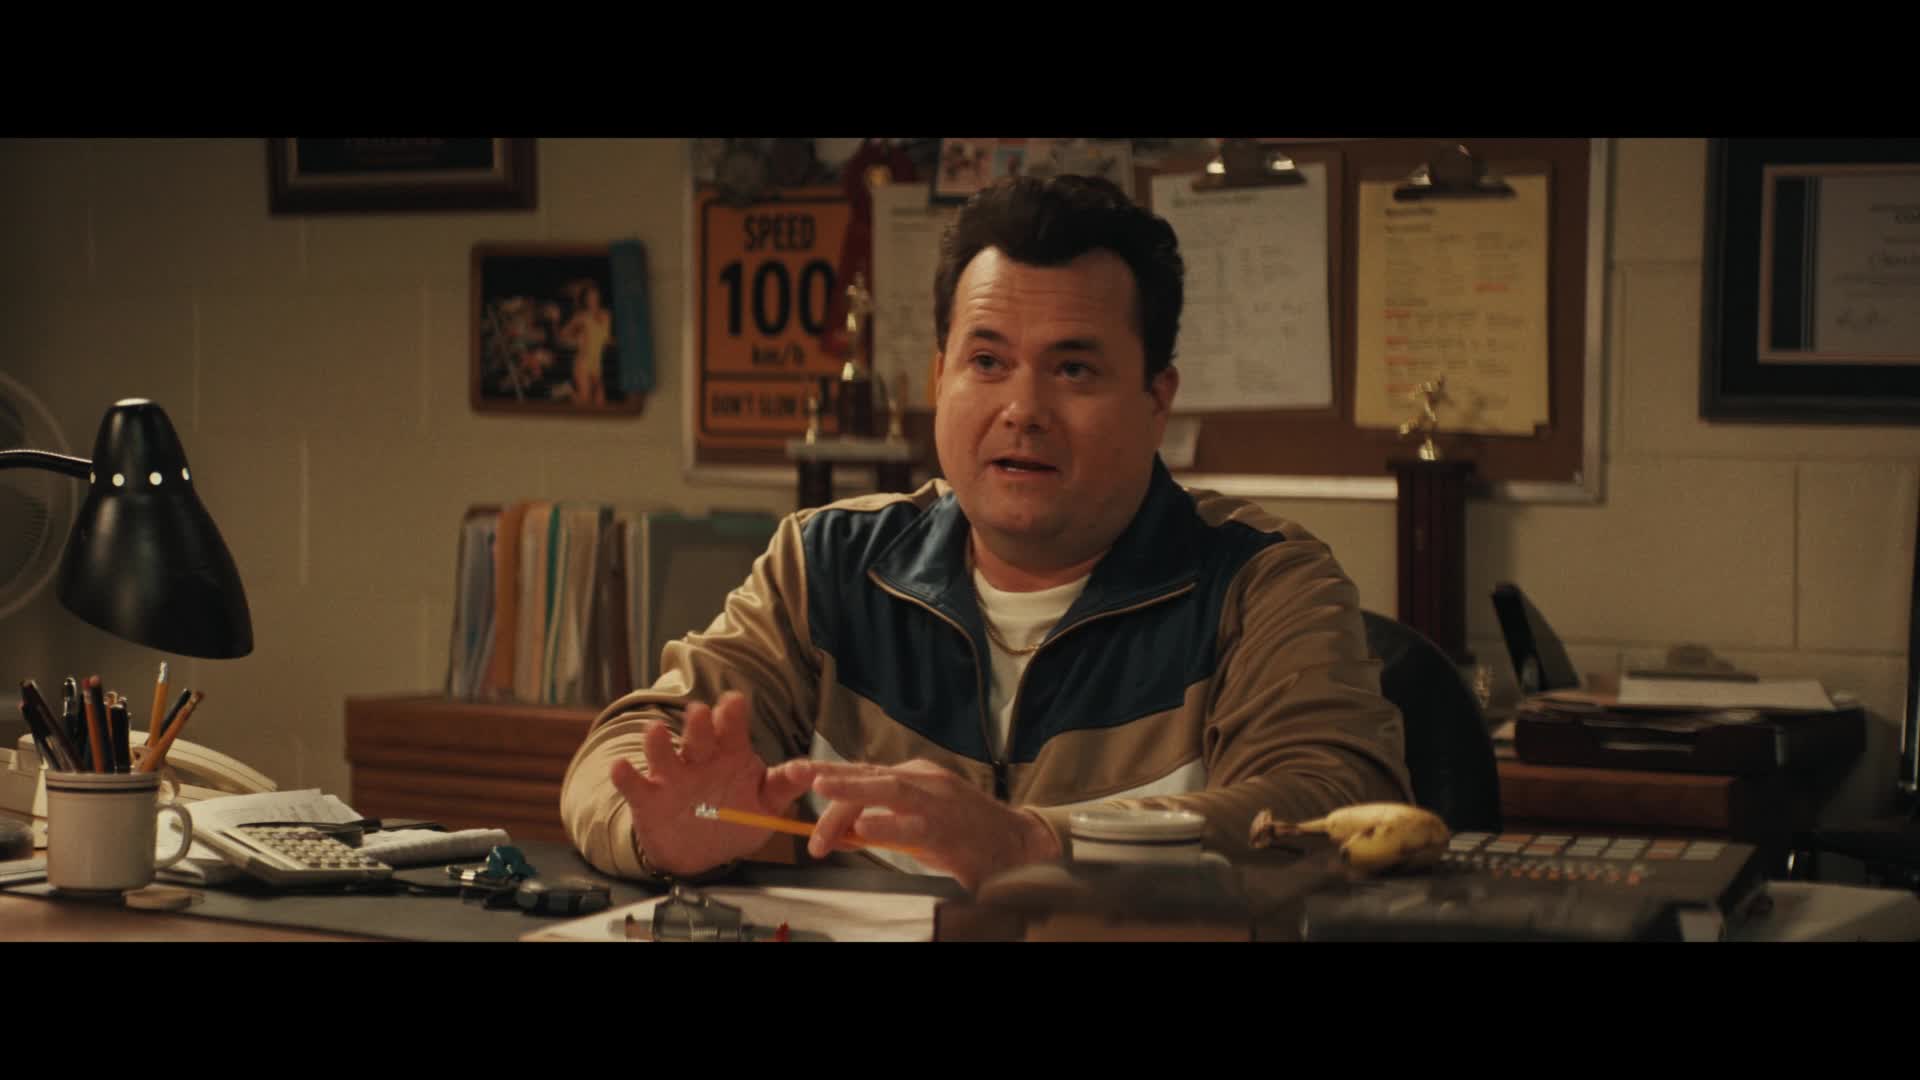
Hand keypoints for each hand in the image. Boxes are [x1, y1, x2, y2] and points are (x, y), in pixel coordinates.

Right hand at [609, 691, 811, 876]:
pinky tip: (621, 768)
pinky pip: (635, 785)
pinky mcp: (648, 799)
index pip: (732, 730)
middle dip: (698, 724)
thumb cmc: (736, 819)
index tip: (733, 703)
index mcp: (731, 756)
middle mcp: (700, 760)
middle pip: (698, 737)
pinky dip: (627, 777)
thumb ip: (783, 786)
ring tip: (655, 732)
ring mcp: (672, 778)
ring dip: (658, 744)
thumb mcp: (766, 806)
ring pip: (664, 755)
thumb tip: (808, 770)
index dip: (732, 716)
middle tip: (700, 713)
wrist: (701, 854)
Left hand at [800, 759, 1061, 890]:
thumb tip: (841, 829)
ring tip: (822, 790)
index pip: (863, 772)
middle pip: (869, 777)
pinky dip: (889, 825)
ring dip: (852, 790)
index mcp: (913, 777)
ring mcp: (937, 803)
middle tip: (796, 778)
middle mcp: (923, 781)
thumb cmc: (965, 835)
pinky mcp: (948, 830)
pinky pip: (914, 826)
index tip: (796, 772)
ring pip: (889, 791)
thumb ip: (880, 822)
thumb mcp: (916, 823)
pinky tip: (866, 828)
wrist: (1017, 846)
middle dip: (830, 778)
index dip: (828, 771)